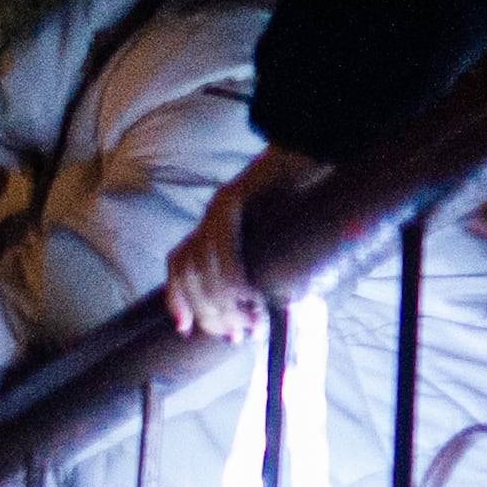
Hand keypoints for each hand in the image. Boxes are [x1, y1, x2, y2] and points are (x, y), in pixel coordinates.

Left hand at [165, 146, 329, 340]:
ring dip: (220, 300)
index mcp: (213, 227)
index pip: (179, 267)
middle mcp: (207, 218)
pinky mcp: (232, 198)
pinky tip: (245, 292)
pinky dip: (230, 273)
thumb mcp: (273, 235)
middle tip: (234, 333)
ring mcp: (217, 208)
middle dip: (208, 310)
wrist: (308, 153)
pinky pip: (223, 243)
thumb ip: (261, 260)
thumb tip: (260, 303)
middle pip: (189, 273)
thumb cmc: (300, 198)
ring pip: (202, 264)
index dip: (177, 299)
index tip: (187, 329)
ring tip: (245, 321)